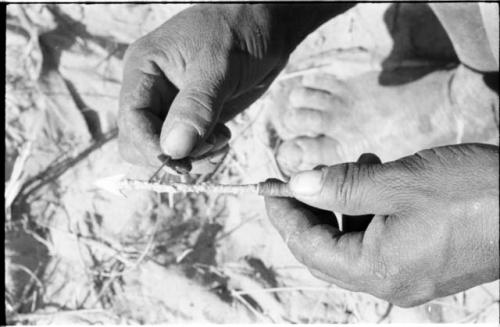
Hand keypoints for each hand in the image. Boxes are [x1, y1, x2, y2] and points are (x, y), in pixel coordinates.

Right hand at [118, 4, 352, 172]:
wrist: (266, 26)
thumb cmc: (239, 31)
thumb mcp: (218, 66)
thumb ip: (196, 107)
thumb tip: (174, 150)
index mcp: (144, 69)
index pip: (131, 120)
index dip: (151, 147)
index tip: (181, 161)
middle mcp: (152, 90)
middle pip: (142, 142)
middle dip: (173, 155)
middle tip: (209, 148)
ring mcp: (172, 106)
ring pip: (166, 151)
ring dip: (193, 157)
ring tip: (222, 140)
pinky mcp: (192, 117)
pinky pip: (187, 149)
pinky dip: (204, 154)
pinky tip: (223, 138)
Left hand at [266, 143, 498, 306]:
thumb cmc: (474, 194)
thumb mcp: (398, 182)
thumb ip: (342, 186)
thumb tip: (298, 184)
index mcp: (377, 269)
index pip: (309, 247)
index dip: (284, 216)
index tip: (268, 189)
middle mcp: (389, 281)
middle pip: (326, 249)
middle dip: (308, 211)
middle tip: (298, 177)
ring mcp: (409, 274)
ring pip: (353, 242)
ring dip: (341, 205)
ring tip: (353, 165)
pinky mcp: (424, 262)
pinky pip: (379, 240)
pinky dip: (367, 211)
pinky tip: (376, 177)